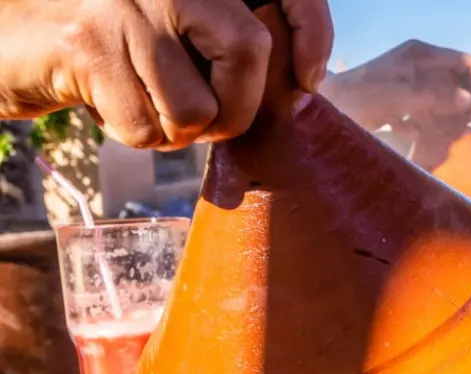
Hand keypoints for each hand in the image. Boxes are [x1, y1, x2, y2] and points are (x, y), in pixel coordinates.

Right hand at [0, 0, 332, 149]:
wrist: (16, 37)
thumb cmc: (117, 45)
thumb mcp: (181, 31)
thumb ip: (231, 46)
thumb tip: (299, 87)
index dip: (313, 32)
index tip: (309, 80)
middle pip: (248, 50)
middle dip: (236, 111)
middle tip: (209, 121)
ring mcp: (126, 5)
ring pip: (195, 107)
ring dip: (176, 131)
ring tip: (146, 105)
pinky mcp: (88, 45)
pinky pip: (144, 127)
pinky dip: (134, 135)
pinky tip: (110, 103)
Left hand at [321, 40, 470, 135]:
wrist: (317, 111)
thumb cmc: (356, 101)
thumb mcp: (397, 97)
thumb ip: (434, 96)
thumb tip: (470, 100)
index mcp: (422, 55)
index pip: (469, 63)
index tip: (468, 117)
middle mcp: (418, 65)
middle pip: (459, 85)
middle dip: (460, 111)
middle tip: (452, 137)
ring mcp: (408, 85)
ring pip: (443, 103)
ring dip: (445, 125)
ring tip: (436, 147)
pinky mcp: (398, 105)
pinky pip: (425, 118)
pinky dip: (426, 132)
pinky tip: (418, 147)